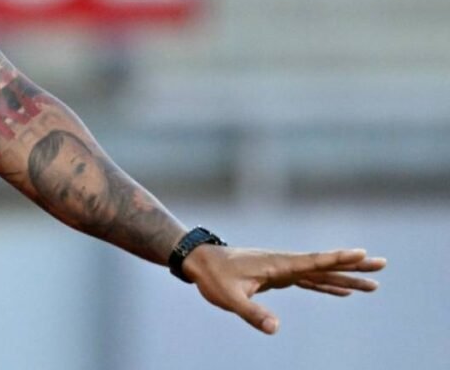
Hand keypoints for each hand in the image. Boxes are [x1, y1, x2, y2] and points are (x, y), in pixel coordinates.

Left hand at [182, 245, 385, 334]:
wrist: (199, 262)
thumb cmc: (213, 277)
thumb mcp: (230, 298)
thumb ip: (252, 313)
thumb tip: (275, 329)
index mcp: (277, 264)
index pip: (313, 261)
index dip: (337, 258)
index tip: (362, 254)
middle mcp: (284, 264)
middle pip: (325, 264)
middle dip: (354, 266)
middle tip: (383, 264)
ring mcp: (282, 269)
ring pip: (321, 273)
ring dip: (346, 278)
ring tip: (374, 284)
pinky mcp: (278, 277)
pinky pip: (309, 281)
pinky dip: (328, 286)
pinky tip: (343, 293)